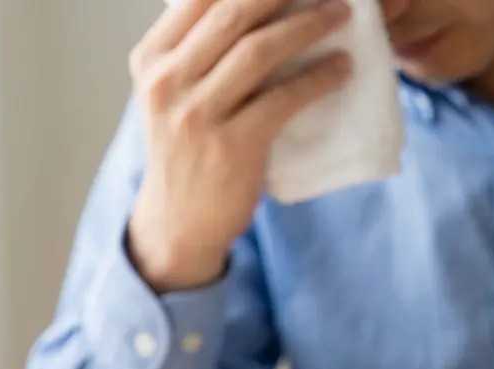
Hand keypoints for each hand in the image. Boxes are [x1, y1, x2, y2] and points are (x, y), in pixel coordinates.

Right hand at [125, 0, 353, 292]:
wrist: (178, 222)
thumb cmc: (186, 151)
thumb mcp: (171, 94)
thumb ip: (195, 51)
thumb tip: (249, 6)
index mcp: (151, 59)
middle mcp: (168, 81)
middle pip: (233, 14)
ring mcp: (198, 114)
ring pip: (260, 50)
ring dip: (308, 26)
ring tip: (341, 15)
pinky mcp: (232, 145)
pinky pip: (283, 98)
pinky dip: (318, 78)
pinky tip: (342, 69)